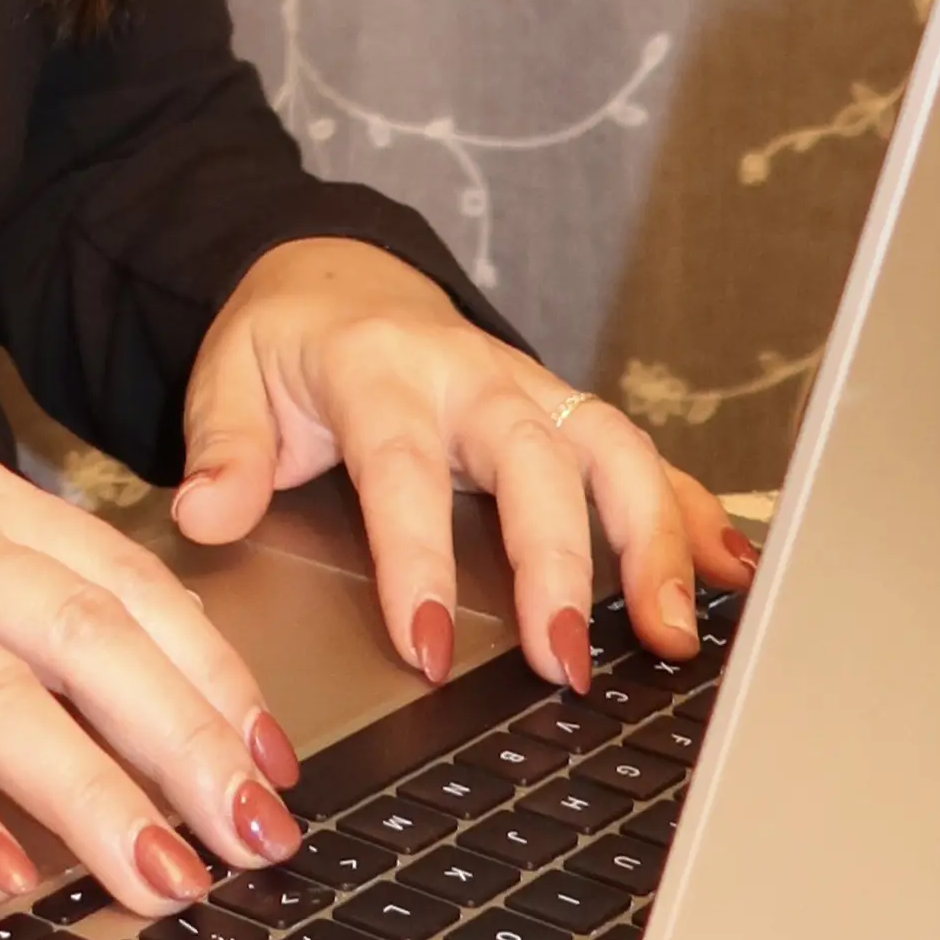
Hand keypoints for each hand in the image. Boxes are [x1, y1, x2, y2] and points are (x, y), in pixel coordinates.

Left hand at [167, 238, 760, 691]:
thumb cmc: (285, 343)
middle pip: (533, 458)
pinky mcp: (566, 412)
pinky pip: (644, 458)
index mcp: (378, 369)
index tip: (428, 649)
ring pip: (612, 449)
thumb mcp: (227, 377)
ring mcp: (531, 389)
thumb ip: (221, 449)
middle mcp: (470, 372)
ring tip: (675, 638)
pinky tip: (735, 574)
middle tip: (567, 664)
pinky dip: (695, 512)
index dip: (419, 562)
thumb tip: (204, 517)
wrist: (334, 275)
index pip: (404, 470)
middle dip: (560, 563)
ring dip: (654, 541)